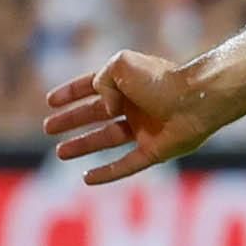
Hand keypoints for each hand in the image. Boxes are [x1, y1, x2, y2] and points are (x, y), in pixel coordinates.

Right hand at [44, 50, 226, 185]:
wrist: (196, 101)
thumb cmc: (160, 79)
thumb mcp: (121, 65)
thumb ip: (102, 81)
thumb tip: (106, 108)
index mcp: (127, 81)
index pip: (92, 85)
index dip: (71, 93)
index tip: (50, 101)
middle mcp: (135, 104)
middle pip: (96, 113)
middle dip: (72, 120)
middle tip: (49, 128)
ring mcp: (144, 129)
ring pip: (106, 139)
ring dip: (83, 145)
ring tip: (60, 152)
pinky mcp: (154, 151)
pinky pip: (126, 165)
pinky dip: (107, 173)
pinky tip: (86, 179)